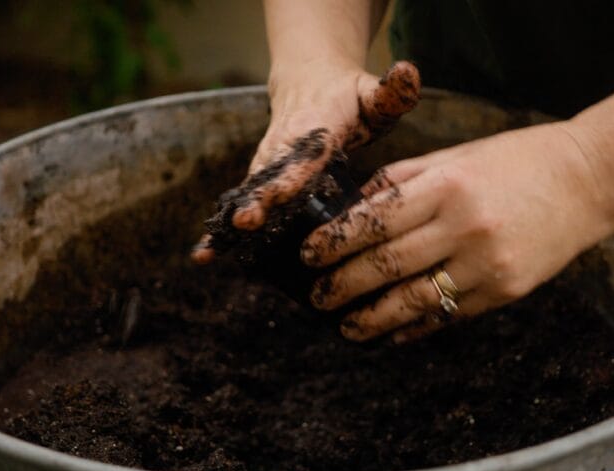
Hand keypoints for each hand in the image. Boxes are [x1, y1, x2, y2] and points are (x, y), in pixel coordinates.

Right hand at [191, 61, 420, 263]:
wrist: (309, 83)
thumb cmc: (348, 95)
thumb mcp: (372, 91)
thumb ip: (390, 91)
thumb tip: (408, 73)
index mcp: (313, 130)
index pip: (303, 155)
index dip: (293, 175)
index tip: (282, 193)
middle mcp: (283, 148)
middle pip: (268, 178)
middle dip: (256, 201)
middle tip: (245, 222)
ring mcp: (267, 163)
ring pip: (248, 193)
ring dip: (231, 222)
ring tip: (208, 251)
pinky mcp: (260, 177)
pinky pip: (241, 202)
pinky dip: (222, 228)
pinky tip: (204, 254)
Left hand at [300, 122, 613, 342]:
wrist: (588, 180)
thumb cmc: (516, 161)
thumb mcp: (455, 157)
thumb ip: (402, 179)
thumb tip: (354, 206)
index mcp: (446, 185)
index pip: (374, 220)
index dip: (334, 242)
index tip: (308, 255)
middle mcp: (464, 226)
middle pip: (386, 264)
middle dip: (342, 284)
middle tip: (316, 296)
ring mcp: (487, 263)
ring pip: (413, 300)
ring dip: (371, 317)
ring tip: (344, 326)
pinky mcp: (506, 290)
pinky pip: (449, 315)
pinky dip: (414, 326)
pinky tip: (390, 332)